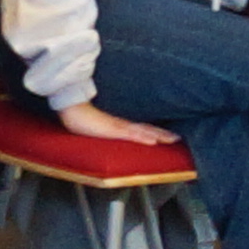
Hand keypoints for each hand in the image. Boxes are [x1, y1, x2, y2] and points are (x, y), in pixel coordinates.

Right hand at [59, 97, 174, 146]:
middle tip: (178, 139)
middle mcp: (121, 125)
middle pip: (147, 129)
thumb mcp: (96, 127)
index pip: (141, 129)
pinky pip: (130, 134)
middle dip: (163, 134)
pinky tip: (153, 141)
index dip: (155, 132)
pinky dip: (142, 137)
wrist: (70, 107)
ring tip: (173, 139)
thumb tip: (109, 133)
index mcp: (118, 125)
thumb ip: (105, 130)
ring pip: (142, 131)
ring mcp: (117, 126)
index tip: (169, 136)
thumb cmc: (79, 118)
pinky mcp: (112, 129)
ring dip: (159, 135)